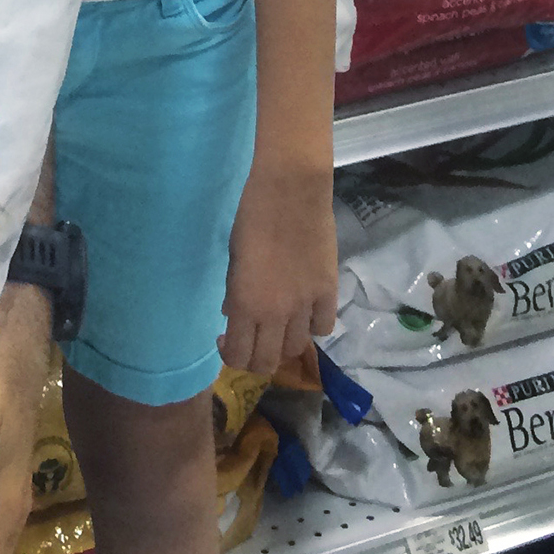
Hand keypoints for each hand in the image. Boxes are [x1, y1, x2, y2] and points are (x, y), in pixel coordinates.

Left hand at [220, 160, 337, 376]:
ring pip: (297, 349)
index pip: (239, 357)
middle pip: (268, 363)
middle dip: (256, 358)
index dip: (229, 355)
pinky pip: (322, 327)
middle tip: (250, 339)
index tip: (225, 338)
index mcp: (246, 304)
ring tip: (277, 326)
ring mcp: (306, 306)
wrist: (291, 191)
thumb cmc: (251, 216)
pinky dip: (312, 326)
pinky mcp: (329, 292)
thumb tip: (233, 315)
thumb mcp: (232, 257)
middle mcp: (277, 314)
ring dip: (283, 344)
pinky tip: (303, 312)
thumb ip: (234, 292)